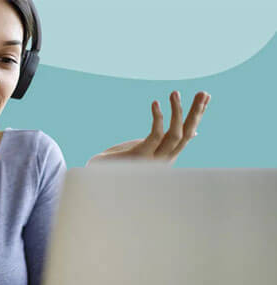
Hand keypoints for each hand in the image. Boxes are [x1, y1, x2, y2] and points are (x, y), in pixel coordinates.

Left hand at [87, 91, 210, 165]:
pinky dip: (158, 118)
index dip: (198, 115)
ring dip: (177, 113)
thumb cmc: (123, 160)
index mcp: (167, 157)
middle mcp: (164, 160)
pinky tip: (155, 103)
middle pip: (186, 135)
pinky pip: (154, 136)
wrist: (98, 172)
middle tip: (203, 92)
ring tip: (174, 92)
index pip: (189, 134)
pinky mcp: (139, 157)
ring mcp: (152, 160)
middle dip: (196, 113)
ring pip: (174, 135)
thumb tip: (194, 133)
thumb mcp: (149, 148)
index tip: (206, 96)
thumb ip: (168, 141)